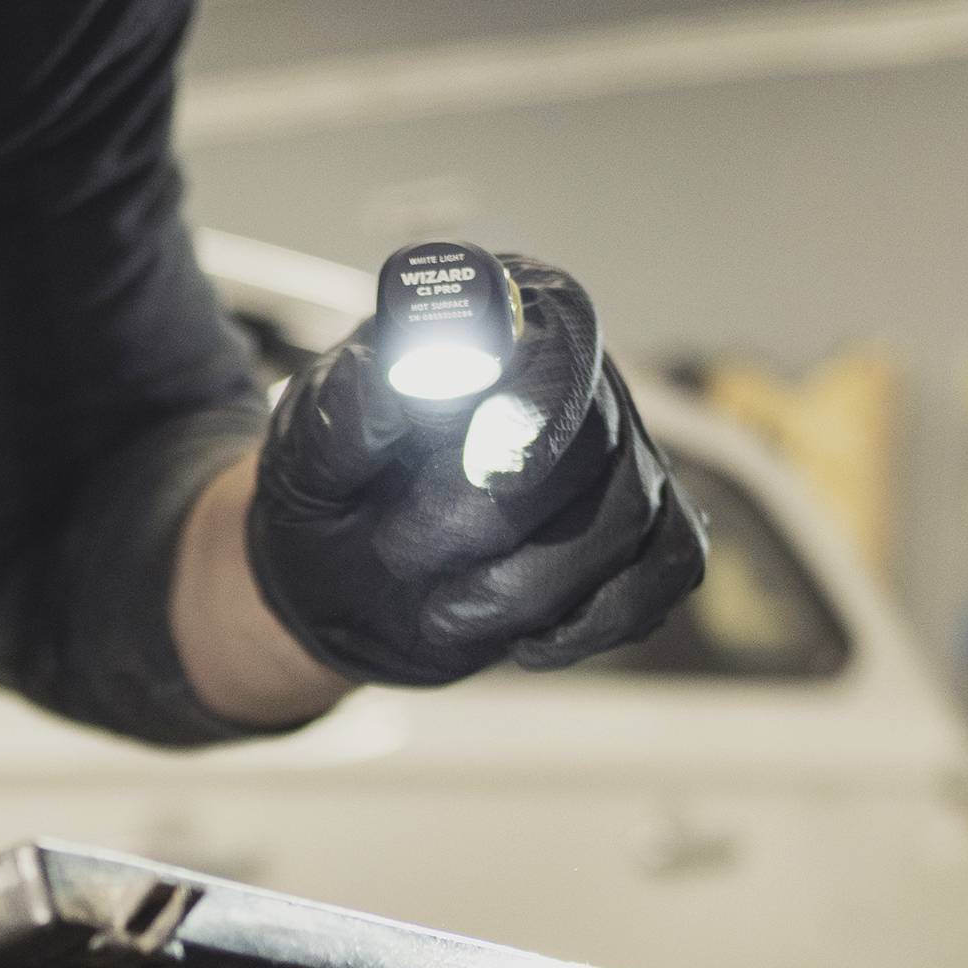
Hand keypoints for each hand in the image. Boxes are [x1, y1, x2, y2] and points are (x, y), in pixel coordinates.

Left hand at [244, 258, 707, 687]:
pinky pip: (664, 573)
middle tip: (399, 552)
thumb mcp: (303, 455)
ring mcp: (618, 456)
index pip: (557, 339)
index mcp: (498, 323)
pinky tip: (527, 644)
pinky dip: (598, 620)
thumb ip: (346, 410)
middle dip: (491, 520)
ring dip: (528, 588)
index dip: (532, 406)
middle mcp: (576, 376)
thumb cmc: (325, 497)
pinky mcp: (636, 536)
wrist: (336, 586)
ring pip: (627, 518)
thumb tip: (399, 373)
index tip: (481, 464)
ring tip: (439, 612)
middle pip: (591, 442)